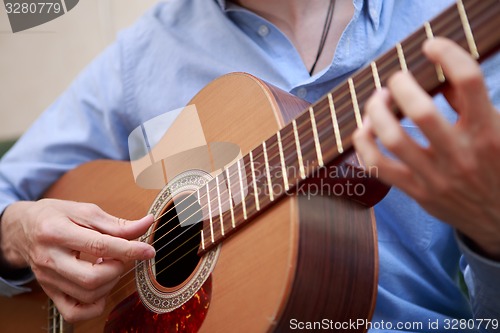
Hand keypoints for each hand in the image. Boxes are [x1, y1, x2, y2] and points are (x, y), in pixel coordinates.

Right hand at [0, 199, 154, 321]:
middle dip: (117, 268)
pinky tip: (101, 288)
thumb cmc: (56, 216)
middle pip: (91, 277)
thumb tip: (146, 224)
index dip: (129, 250)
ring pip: (86, 294)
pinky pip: (74, 312)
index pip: (98, 245)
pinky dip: (94, 305)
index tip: (148, 250)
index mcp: (57, 232)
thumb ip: (116, 223)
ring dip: (110, 283)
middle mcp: (49, 258)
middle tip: (120, 256)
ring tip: (109, 265)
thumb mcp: (85, 211)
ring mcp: (48, 279)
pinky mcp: (50, 292)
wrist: (23, 229)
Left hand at [353, 37, 499, 259]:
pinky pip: (378, 167)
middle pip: (421, 111)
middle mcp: (461, 155)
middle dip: (401, 85)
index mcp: (488, 133)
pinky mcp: (416, 192)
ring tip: (377, 99)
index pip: (468, 82)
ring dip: (376, 112)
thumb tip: (441, 77)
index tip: (432, 46)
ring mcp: (436, 177)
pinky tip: (364, 129)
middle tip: (396, 78)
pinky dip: (363, 144)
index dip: (448, 55)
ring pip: (392, 138)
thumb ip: (471, 104)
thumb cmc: (497, 167)